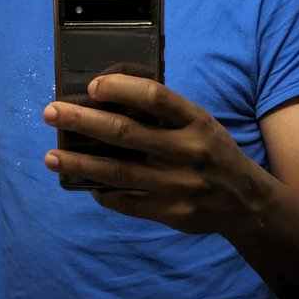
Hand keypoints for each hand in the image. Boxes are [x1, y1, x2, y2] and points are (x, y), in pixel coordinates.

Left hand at [42, 74, 269, 234]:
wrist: (247, 203)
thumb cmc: (214, 154)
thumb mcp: (201, 124)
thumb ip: (166, 115)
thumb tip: (111, 100)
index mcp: (196, 121)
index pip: (155, 97)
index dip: (121, 88)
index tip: (92, 86)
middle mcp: (187, 151)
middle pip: (125, 132)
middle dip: (82, 121)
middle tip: (51, 113)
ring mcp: (178, 185)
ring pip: (117, 172)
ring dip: (79, 162)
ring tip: (51, 156)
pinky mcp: (171, 212)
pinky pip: (126, 202)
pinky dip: (102, 193)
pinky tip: (84, 185)